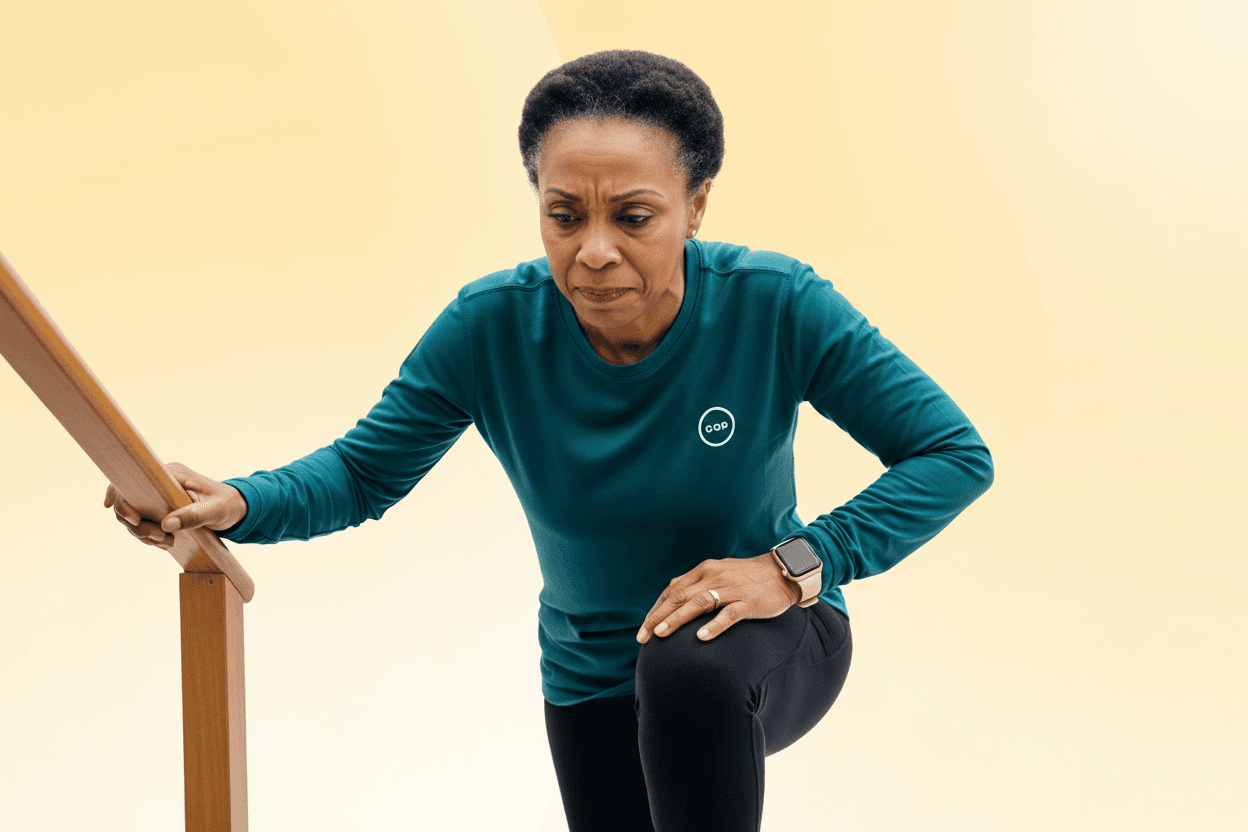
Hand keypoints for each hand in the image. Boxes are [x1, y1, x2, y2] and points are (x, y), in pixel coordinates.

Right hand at [103, 462, 247, 551]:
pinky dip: (149, 537)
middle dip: (138, 526)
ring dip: (144, 535)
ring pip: (132, 517)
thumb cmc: (226, 504)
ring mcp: (156, 497)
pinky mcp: (157, 509)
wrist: (233, 509)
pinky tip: (165, 543)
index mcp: (171, 475)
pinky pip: (141, 525)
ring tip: (168, 543)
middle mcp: (159, 483)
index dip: (121, 498)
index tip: (134, 520)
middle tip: (161, 539)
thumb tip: (166, 524)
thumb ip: (194, 516)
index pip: (134, 479)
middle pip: (127, 502)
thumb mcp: (216, 510)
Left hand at [636, 553, 801, 643]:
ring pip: (699, 603)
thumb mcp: (719, 574)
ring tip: (661, 634)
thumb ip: (698, 585)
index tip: (644, 628)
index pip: (673, 590)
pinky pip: (729, 614)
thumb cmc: (748, 577)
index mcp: (704, 570)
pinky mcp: (748, 601)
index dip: (656, 609)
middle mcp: (713, 576)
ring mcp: (731, 589)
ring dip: (677, 618)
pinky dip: (714, 625)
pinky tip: (701, 637)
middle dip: (658, 617)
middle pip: (679, 596)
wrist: (783, 571)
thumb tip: (674, 600)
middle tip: (643, 637)